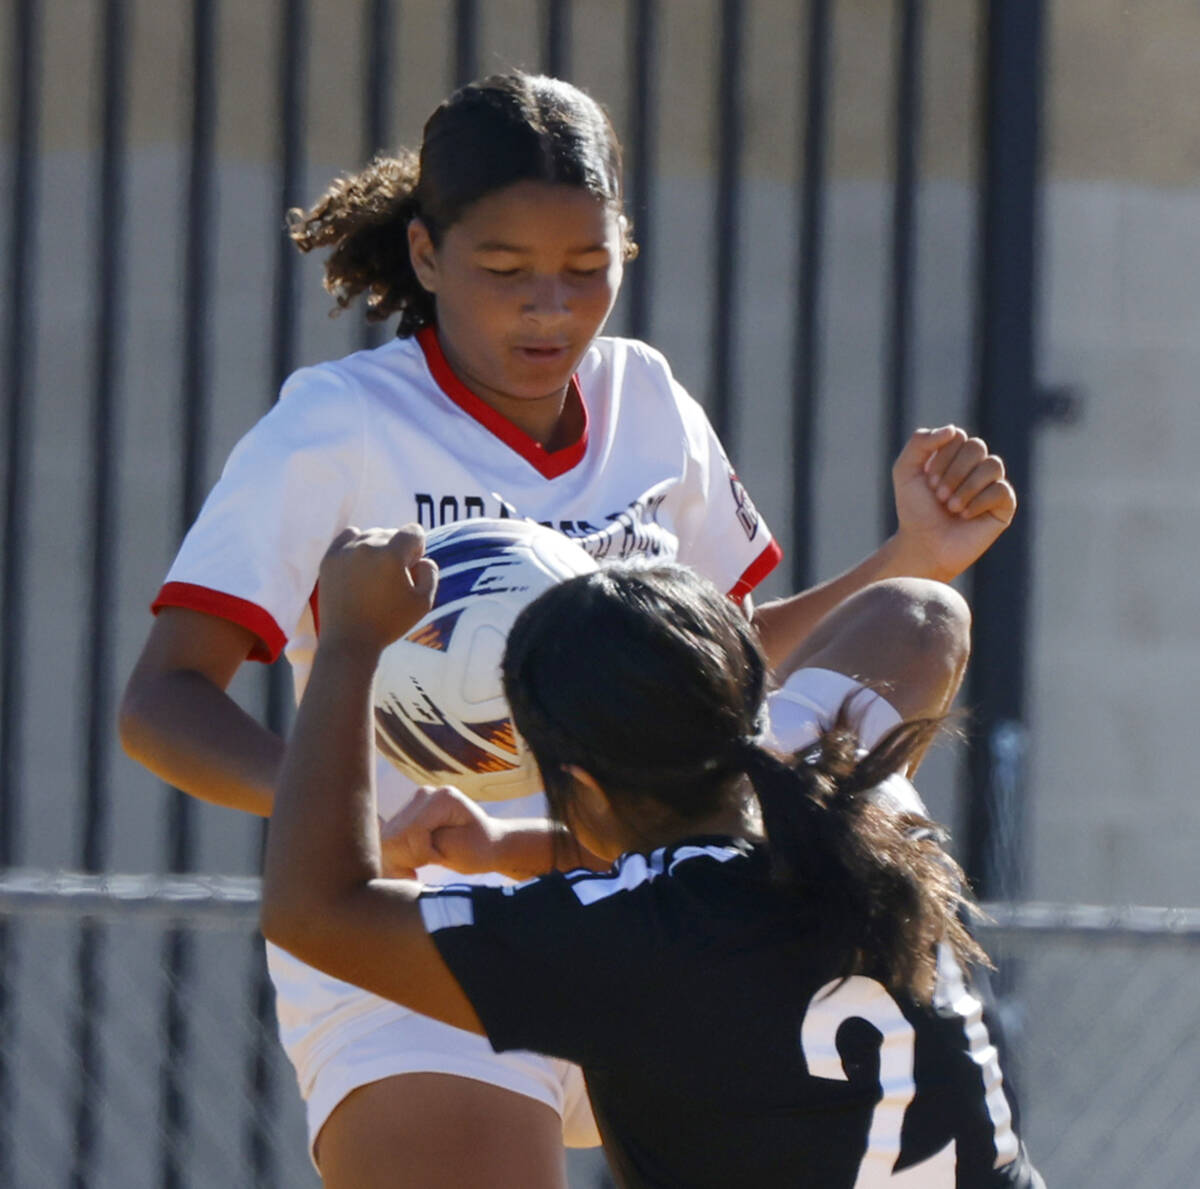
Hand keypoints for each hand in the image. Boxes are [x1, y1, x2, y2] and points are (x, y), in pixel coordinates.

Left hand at [317, 525, 437, 652]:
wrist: (349, 641)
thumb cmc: (389, 624)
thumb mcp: (423, 602)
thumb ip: (431, 573)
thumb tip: (423, 559)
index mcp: (391, 555)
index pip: (413, 531)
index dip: (418, 548)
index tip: (412, 568)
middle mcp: (367, 546)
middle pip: (392, 533)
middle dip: (398, 550)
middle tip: (393, 577)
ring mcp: (345, 551)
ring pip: (371, 534)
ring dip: (378, 548)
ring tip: (376, 574)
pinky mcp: (329, 558)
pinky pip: (349, 536)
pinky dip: (358, 544)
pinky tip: (361, 563)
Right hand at [379, 785, 504, 876]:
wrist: (486, 843)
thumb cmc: (479, 848)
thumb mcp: (459, 849)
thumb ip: (425, 845)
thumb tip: (388, 843)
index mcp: (442, 797)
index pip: (413, 830)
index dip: (422, 853)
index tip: (440, 859)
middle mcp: (424, 794)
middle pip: (395, 835)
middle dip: (410, 858)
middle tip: (432, 863)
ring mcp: (412, 804)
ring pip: (388, 840)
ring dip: (402, 860)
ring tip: (424, 864)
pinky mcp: (404, 816)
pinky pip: (387, 842)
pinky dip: (398, 859)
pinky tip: (414, 865)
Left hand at [890, 426, 1016, 580]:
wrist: (923, 545)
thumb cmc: (915, 510)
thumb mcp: (905, 471)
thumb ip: (920, 442)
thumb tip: (953, 430)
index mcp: (955, 455)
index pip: (958, 437)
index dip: (942, 458)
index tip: (928, 482)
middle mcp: (976, 466)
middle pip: (977, 447)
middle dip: (954, 472)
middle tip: (939, 496)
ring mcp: (992, 484)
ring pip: (993, 465)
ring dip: (966, 487)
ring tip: (951, 508)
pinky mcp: (1004, 505)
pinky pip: (1002, 490)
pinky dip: (979, 502)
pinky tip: (965, 516)